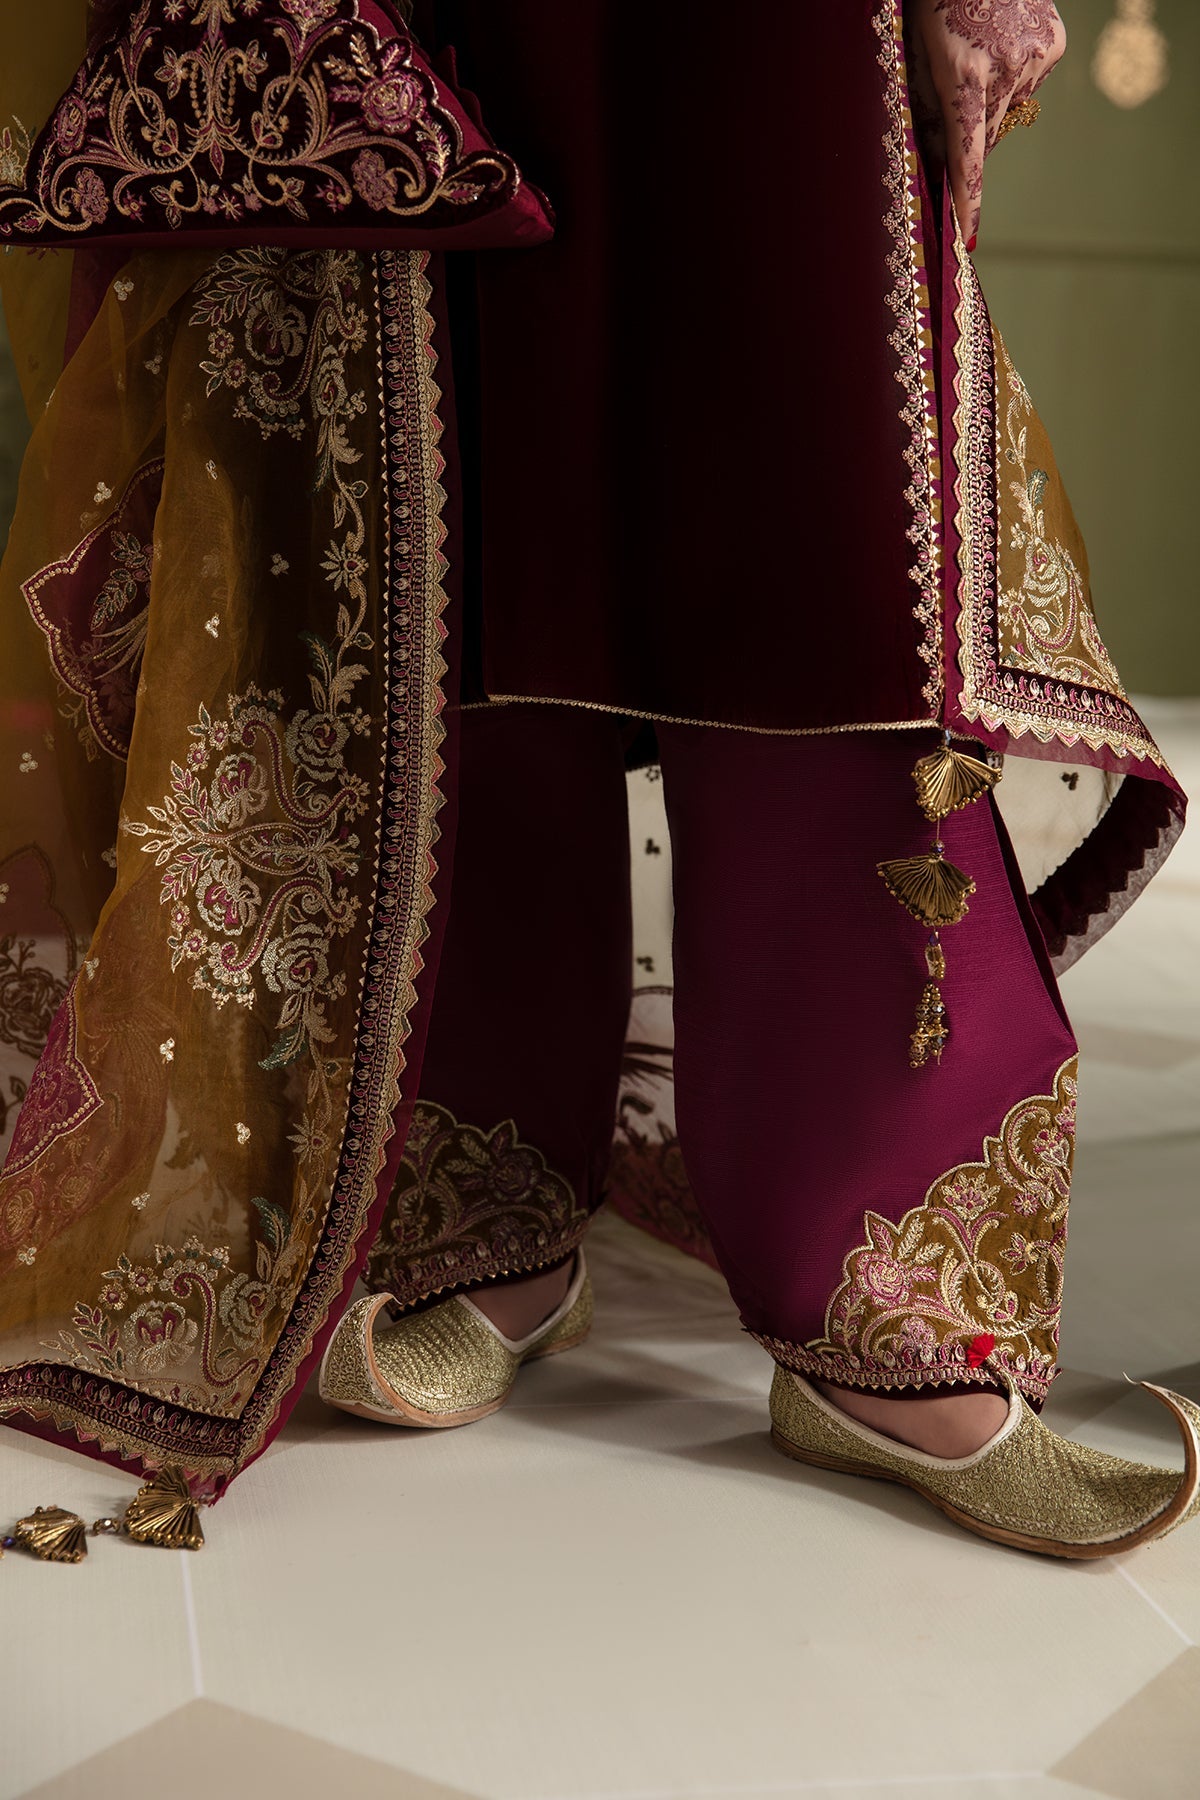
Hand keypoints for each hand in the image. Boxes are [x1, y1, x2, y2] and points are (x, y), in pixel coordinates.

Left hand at [906, 0, 1065, 248]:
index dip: (966, 199)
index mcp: (963, 76)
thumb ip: (925, 109)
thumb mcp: (916, 54)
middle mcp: (1004, 70)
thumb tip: (937, 160)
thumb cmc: (935, 4)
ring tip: (977, 56)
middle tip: (952, 99)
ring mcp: (1034, 57)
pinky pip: (1027, 83)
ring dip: (990, 101)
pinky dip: (1012, 77)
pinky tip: (1000, 45)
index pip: (966, 156)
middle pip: (986, 135)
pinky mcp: (1053, 45)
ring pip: (1007, 110)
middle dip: (968, 133)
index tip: (966, 236)